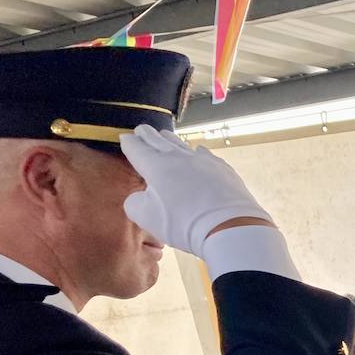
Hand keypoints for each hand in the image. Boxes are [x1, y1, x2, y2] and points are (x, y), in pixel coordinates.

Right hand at [120, 125, 272, 257]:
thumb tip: (143, 195)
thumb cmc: (183, 223)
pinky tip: (198, 151)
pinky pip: (205, 155)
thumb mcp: (146, 217)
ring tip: (165, 135)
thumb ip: (135, 202)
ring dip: (170, 140)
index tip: (125, 138)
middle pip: (159, 141)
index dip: (130, 143)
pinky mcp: (222, 169)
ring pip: (182, 145)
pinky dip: (197, 152)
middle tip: (141, 129)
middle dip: (148, 135)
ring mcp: (203, 161)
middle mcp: (179, 157)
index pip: (138, 150)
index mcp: (156, 166)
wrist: (229, 225)